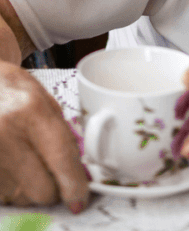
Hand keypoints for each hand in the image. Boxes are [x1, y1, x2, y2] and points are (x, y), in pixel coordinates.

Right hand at [0, 61, 88, 210]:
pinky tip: (11, 168)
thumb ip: (61, 133)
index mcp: (31, 111)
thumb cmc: (13, 91)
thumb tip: (77, 170)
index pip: (60, 158)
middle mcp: (6, 134)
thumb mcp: (44, 101)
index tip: (79, 200)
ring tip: (27, 164)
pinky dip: (10, 189)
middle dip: (52, 189)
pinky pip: (2, 196)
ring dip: (28, 190)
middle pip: (40, 188)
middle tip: (53, 176)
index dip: (73, 185)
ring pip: (19, 197)